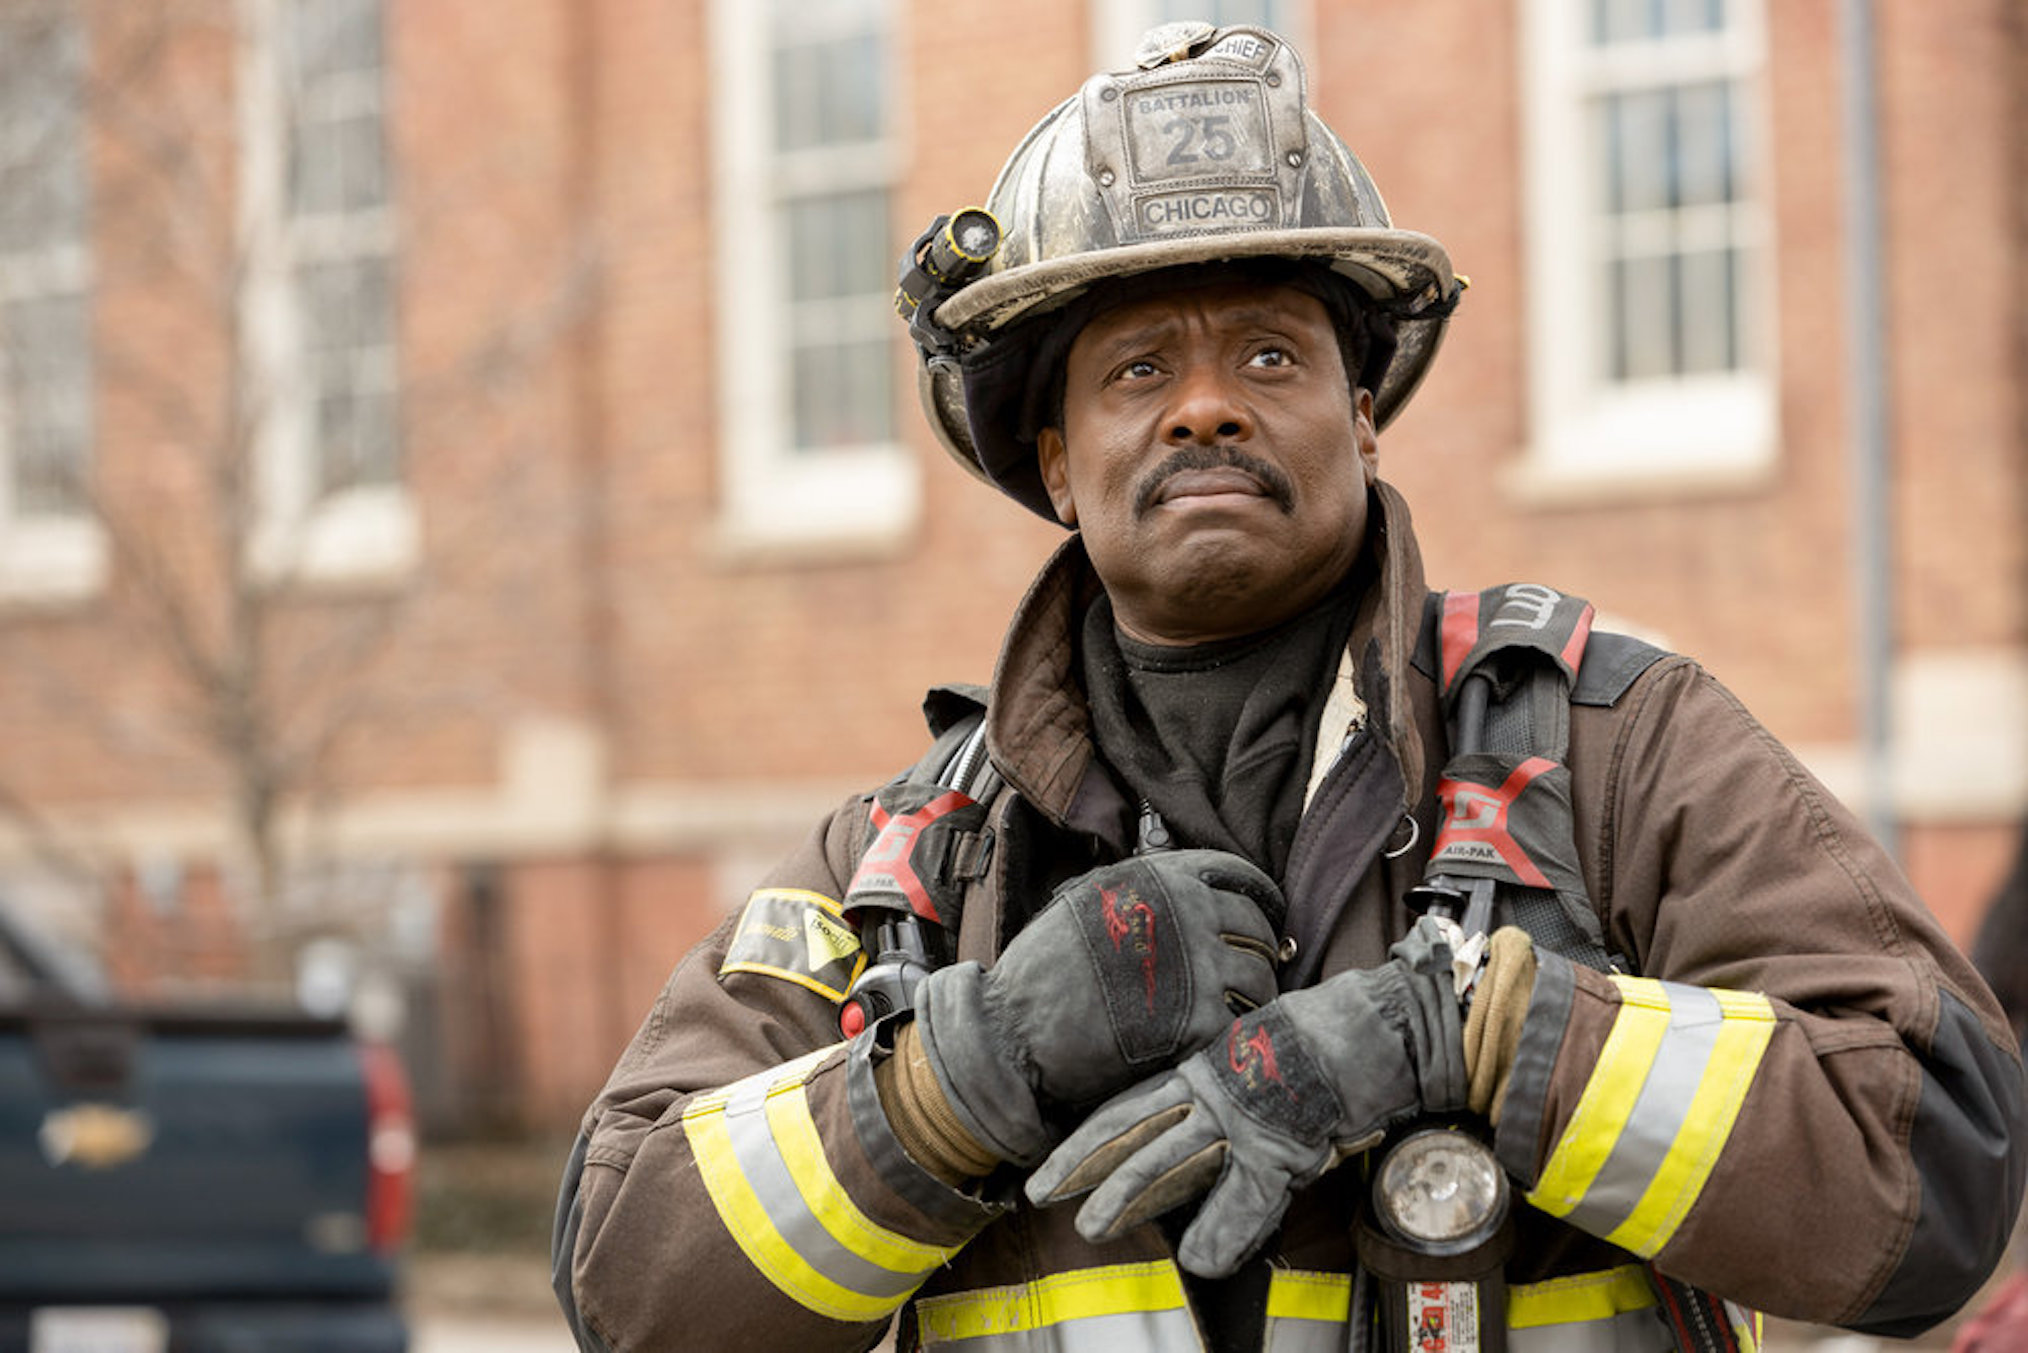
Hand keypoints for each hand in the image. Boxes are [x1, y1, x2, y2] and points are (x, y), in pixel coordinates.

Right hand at [913, 849, 1281, 1165]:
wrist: (1016, 1031)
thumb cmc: (1042, 969)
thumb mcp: (1087, 899)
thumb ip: (1140, 891)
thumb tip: (1184, 892)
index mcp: (1161, 878)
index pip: (1240, 876)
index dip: (1258, 897)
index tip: (1263, 914)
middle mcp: (1187, 914)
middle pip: (1257, 928)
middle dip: (1257, 949)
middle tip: (1249, 970)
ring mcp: (1199, 968)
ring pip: (1261, 978)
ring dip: (1254, 994)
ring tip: (1237, 1009)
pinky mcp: (1201, 1023)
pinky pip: (1244, 1022)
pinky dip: (1237, 1031)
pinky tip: (1219, 1038)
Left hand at [1025, 915, 1468, 1276]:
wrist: (1379, 1026)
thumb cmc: (1322, 1043)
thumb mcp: (1255, 1063)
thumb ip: (1222, 1099)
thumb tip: (1201, 1136)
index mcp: (1203, 1068)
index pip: (1129, 1105)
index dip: (1085, 1136)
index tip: (1046, 1162)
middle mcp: (1212, 1088)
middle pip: (1132, 1128)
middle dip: (1083, 1164)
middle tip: (1041, 1194)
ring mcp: (1244, 1116)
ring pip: (1171, 1157)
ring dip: (1129, 1196)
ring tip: (1093, 1228)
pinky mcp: (1283, 1142)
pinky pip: (1247, 1197)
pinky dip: (1224, 1231)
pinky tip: (1201, 1258)